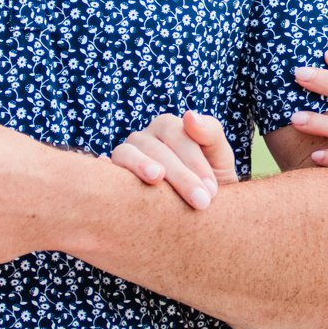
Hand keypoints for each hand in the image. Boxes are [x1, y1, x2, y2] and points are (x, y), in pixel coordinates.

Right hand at [111, 111, 238, 209]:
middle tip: (201, 201)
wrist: (199, 213)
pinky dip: (110, 174)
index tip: (211, 189)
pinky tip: (119, 187)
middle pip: (156, 148)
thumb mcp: (220, 158)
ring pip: (127, 154)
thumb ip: (211, 133)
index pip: (177, 135)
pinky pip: (107, 172)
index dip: (195, 161)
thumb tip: (189, 115)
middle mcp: (144, 138)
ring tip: (156, 178)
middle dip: (180, 174)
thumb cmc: (209, 182)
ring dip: (141, 165)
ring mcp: (125, 155)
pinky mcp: (112, 177)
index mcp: (168, 128)